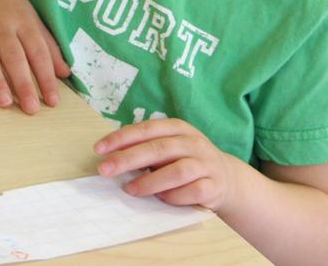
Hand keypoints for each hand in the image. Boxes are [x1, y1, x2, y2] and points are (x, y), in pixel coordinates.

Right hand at [0, 0, 69, 113]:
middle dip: (23, 83)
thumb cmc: (1, 1)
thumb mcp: (28, 14)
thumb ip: (47, 43)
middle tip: (31, 109)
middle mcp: (0, 23)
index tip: (53, 101)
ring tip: (4, 103)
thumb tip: (64, 72)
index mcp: (22, 19)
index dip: (46, 76)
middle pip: (13, 56)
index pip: (38, 51)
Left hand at [94, 119, 234, 211]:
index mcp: (179, 128)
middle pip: (158, 148)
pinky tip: (161, 200)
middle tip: (105, 169)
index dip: (122, 138)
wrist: (227, 179)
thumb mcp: (170, 148)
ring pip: (177, 171)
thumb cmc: (188, 161)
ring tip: (130, 189)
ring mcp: (206, 164)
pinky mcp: (214, 186)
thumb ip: (147, 149)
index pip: (147, 129)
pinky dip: (174, 197)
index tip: (99, 149)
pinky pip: (193, 192)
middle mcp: (193, 143)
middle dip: (128, 159)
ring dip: (150, 181)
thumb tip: (112, 158)